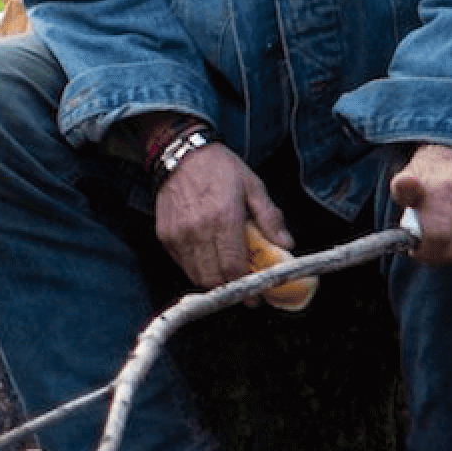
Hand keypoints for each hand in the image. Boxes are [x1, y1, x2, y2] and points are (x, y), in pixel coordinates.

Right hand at [154, 138, 291, 292]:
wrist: (181, 153)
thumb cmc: (220, 168)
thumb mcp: (253, 186)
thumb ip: (270, 218)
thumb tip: (286, 245)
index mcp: (224, 218)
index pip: (234, 268)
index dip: (246, 288)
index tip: (256, 297)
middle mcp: (198, 230)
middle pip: (213, 278)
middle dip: (230, 290)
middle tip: (244, 290)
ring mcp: (178, 234)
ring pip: (196, 275)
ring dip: (213, 281)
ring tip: (227, 276)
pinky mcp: (165, 235)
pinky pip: (182, 263)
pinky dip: (196, 268)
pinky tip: (209, 259)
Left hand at [388, 144, 451, 266]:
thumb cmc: (426, 176)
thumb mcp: (405, 178)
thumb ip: (402, 188)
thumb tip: (405, 183)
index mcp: (444, 190)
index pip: (439, 236)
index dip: (425, 251)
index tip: (416, 250)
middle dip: (438, 256)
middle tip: (428, 249)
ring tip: (442, 239)